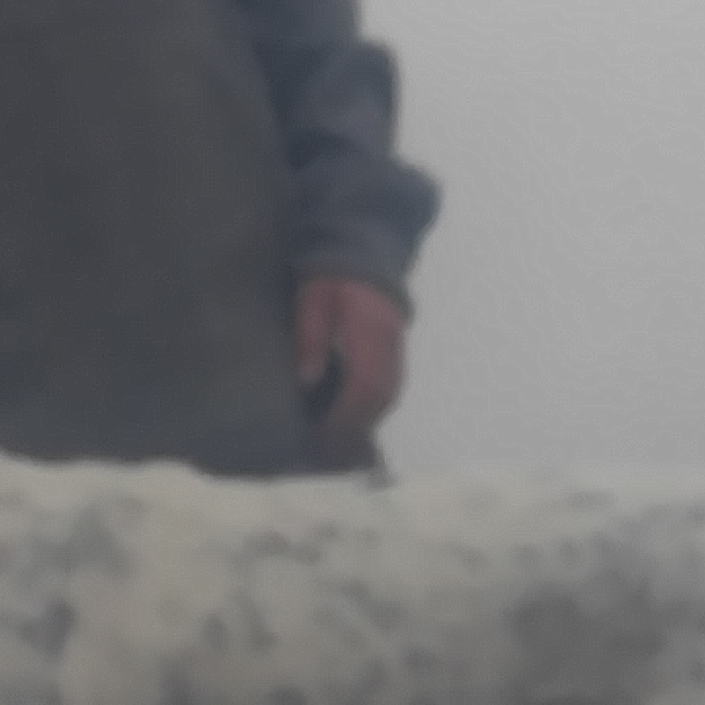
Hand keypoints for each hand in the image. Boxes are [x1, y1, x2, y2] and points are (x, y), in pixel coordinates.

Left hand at [292, 276, 408, 466]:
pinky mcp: (395, 352)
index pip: (364, 386)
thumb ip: (311, 337)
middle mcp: (390, 347)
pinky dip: (372, 408)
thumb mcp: (314, 300)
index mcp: (370, 333)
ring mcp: (397, 351)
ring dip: (365, 421)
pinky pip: (389, 389)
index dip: (345, 416)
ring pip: (387, 397)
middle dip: (354, 428)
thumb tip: (307, 380)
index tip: (321, 437)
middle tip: (326, 451)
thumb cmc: (333, 279)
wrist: (364, 253)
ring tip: (338, 441)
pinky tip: (353, 418)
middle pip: (380, 399)